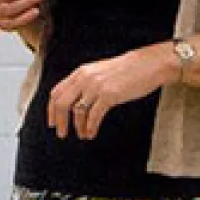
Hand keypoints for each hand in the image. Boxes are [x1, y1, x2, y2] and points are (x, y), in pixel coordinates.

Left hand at [48, 44, 177, 139]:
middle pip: (62, 104)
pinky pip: (93, 116)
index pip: (56, 92)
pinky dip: (90, 127)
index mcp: (80, 73)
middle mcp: (85, 78)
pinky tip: (92, 133)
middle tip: (62, 134)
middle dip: (60, 122)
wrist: (149, 64)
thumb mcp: (99, 72)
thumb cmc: (126, 70)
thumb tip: (73, 102)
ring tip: (83, 135)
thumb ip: (84, 83)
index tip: (52, 123)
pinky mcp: (109, 95)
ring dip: (78, 127)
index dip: (51, 110)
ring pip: (77, 112)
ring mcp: (96, 87)